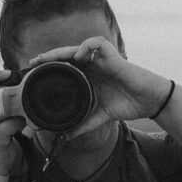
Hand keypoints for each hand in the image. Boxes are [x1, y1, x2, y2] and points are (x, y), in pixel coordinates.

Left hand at [28, 37, 171, 139]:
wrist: (149, 101)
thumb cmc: (128, 104)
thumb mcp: (102, 116)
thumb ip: (85, 124)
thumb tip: (67, 137)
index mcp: (89, 77)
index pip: (65, 68)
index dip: (49, 69)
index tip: (33, 75)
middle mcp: (93, 66)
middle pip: (66, 56)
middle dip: (48, 58)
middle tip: (32, 64)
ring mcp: (102, 59)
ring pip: (77, 47)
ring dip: (61, 51)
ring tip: (48, 58)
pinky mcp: (113, 56)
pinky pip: (96, 44)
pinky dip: (86, 47)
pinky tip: (78, 56)